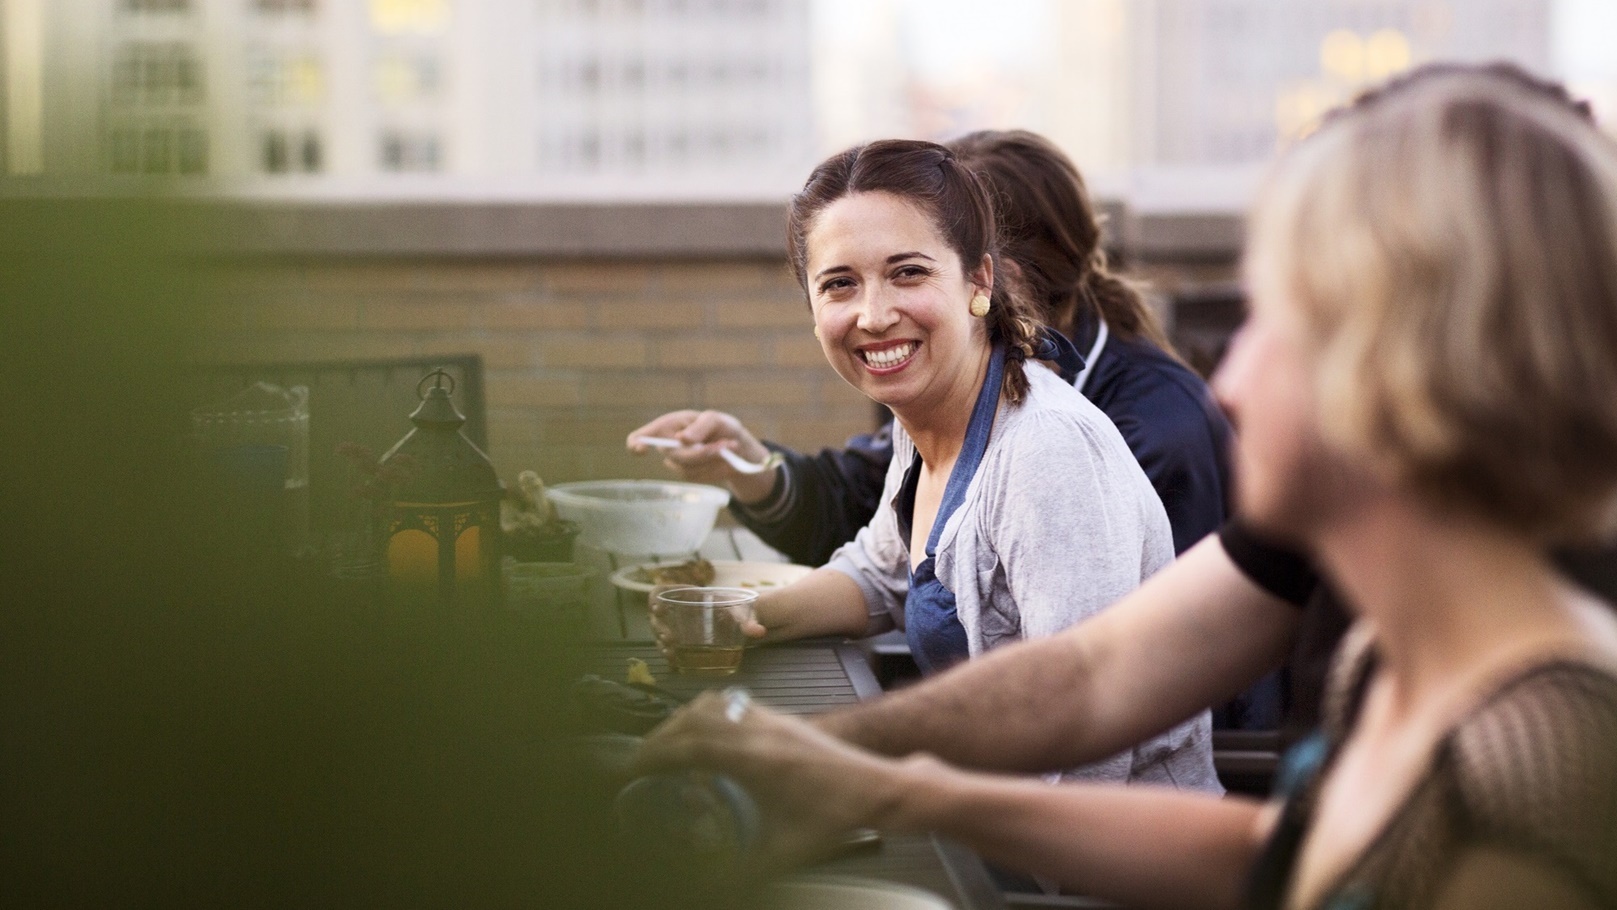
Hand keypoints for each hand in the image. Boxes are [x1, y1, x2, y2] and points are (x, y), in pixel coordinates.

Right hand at [626, 410, 777, 503]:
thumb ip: (700, 426)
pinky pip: (699, 477)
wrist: (736, 446)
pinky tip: (726, 459)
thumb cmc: (720, 427)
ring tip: (729, 446)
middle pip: (672, 456)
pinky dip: (716, 468)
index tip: (641, 448)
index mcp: (668, 426)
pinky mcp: (690, 476)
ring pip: (688, 469)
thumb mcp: (715, 419)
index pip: (640, 438)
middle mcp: (668, 445)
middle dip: (699, 453)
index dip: (636, 443)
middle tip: (723, 446)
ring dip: (712, 460)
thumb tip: (682, 439)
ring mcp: (678, 463)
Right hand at [632, 690, 912, 869]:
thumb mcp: (785, 851)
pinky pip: (733, 703)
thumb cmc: (837, 816)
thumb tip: (707, 887)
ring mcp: (771, 718)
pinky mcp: (782, 717)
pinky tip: (704, 734)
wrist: (878, 788)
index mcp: (755, 758)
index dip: (654, 754)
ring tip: (665, 745)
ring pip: (713, 705)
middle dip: (661, 737)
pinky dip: (708, 713)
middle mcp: (760, 729)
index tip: (633, 768)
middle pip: (694, 719)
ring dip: (683, 721)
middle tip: (640, 760)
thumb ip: (742, 872)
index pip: (690, 744)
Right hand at [648, 584, 769, 663]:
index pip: (660, 592)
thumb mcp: (742, 612)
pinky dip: (669, 654)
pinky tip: (675, 663)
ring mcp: (678, 626)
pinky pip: (668, 646)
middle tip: (670, 640)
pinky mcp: (682, 641)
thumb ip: (748, 621)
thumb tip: (759, 632)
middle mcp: (678, 610)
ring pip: (660, 633)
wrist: (740, 621)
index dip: (654, 599)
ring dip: (662, 643)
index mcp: (688, 595)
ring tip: (671, 654)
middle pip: (657, 617)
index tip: (658, 608)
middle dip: (659, 629)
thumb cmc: (736, 610)